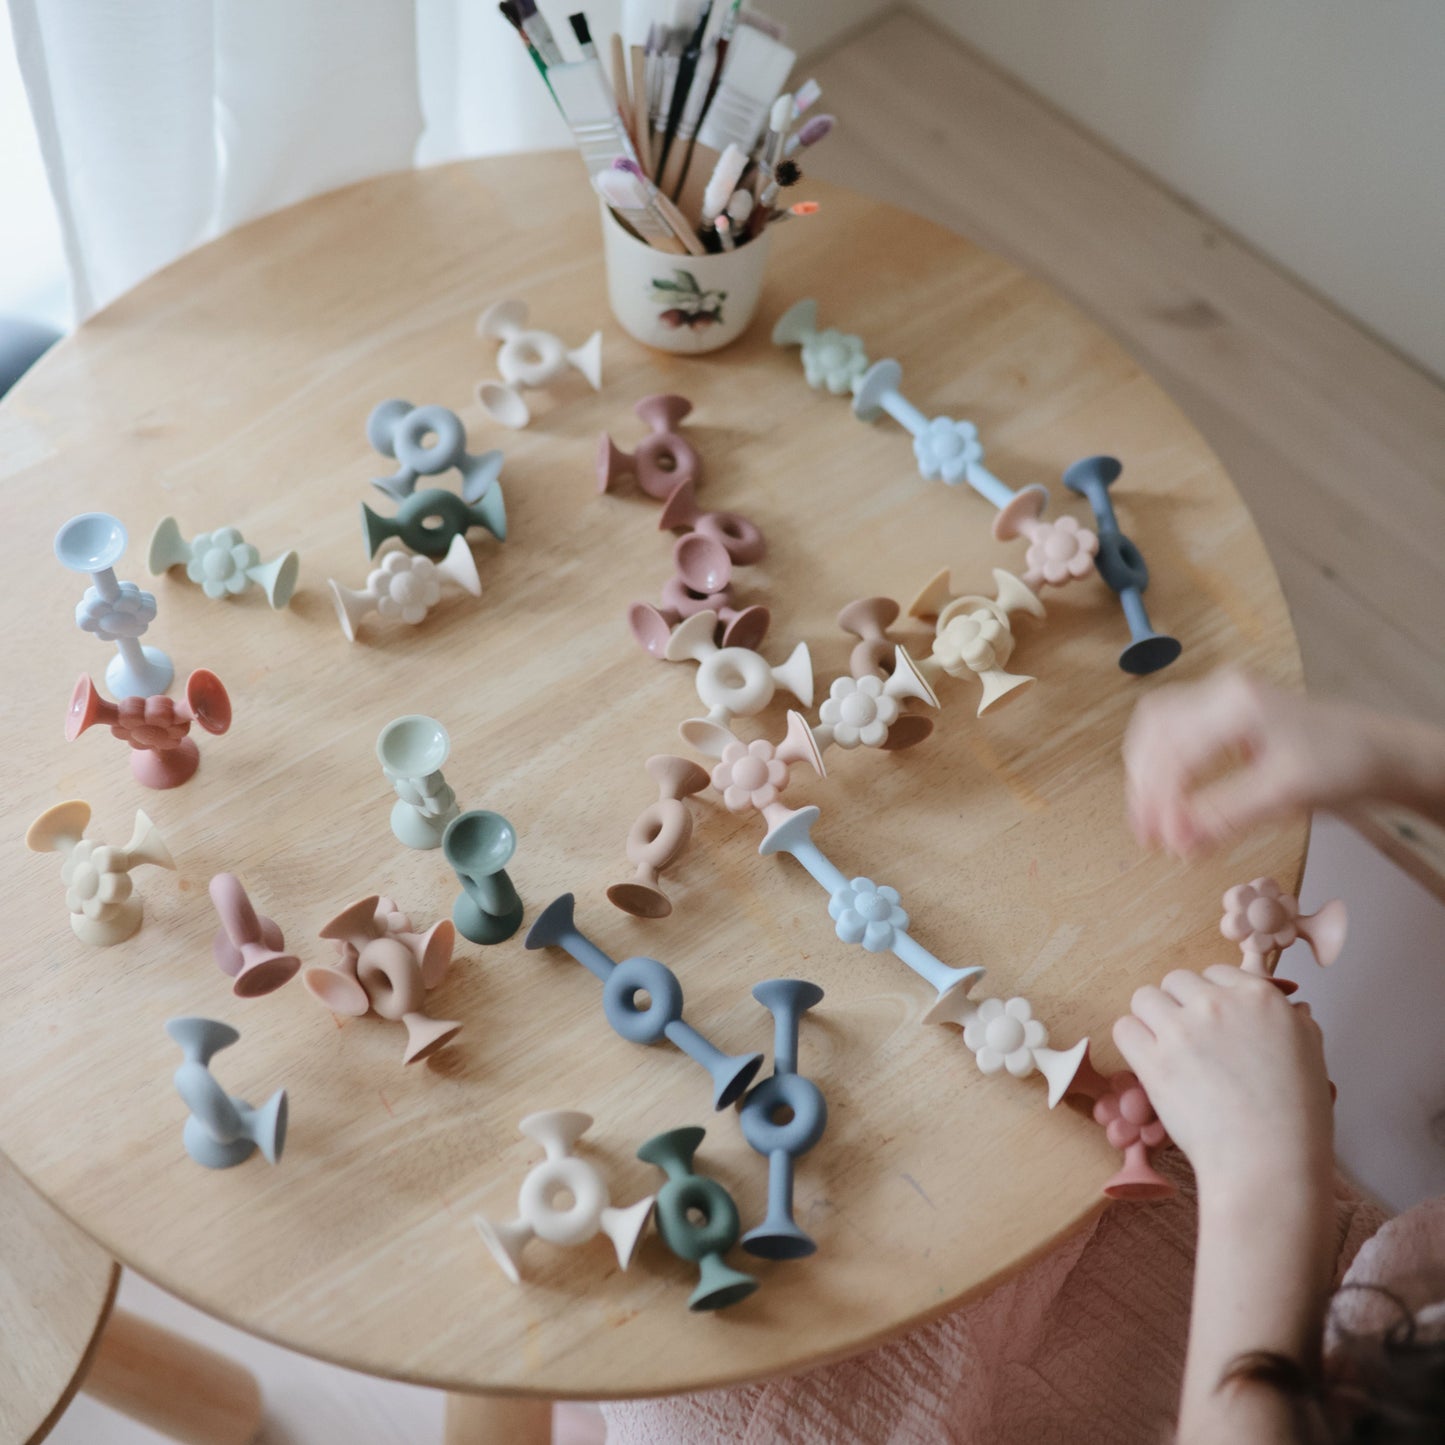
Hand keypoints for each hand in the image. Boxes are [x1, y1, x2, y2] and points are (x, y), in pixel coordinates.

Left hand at [1113, 966, 1332, 1198]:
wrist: (1269, 1163)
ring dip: (1151, 1020)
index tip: (1213, 1024)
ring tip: (1166, 1051)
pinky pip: (1124, 1028)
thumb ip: (1295, 1022)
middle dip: (1179, 1006)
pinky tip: (1149, 1063)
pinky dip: (1132, 1043)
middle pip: (1175, 981)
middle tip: (1188, 1041)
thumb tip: (1291, 1008)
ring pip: (1144, 998)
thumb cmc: (1296, 1118)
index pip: (1216, 973)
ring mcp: (1183, 1030)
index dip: (1211, 998)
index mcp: (1260, 997)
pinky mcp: (1153, 1059)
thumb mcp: (1312, 1055)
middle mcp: (1218, 1004)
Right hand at [1123, 669, 1404, 856]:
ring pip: (1157, 726)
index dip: (1161, 800)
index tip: (1161, 841)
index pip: (1176, 751)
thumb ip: (1226, 815)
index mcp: (1236, 703)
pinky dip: (1162, 762)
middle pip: (1156, 731)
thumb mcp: (1286, 793)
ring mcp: (1220, 696)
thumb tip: (1176, 841)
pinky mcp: (1222, 711)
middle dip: (1144, 785)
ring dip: (1147, 771)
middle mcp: (1221, 690)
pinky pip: (1173, 728)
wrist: (1379, 750)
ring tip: (1148, 816)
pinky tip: (1165, 792)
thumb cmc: (1344, 764)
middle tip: (1145, 832)